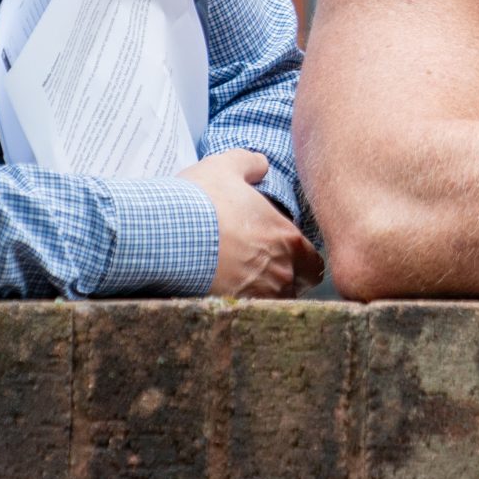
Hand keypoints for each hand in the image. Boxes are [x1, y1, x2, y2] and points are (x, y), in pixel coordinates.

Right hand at [178, 148, 323, 297]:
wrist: (166, 233)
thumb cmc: (200, 200)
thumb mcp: (227, 167)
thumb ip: (251, 164)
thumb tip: (260, 165)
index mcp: (287, 240)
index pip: (313, 263)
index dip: (301, 261)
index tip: (284, 257)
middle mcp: (281, 272)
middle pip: (296, 287)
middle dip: (284, 282)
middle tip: (261, 272)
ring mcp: (259, 295)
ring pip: (273, 304)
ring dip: (262, 296)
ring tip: (238, 285)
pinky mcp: (233, 310)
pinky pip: (246, 315)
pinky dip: (239, 308)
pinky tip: (222, 296)